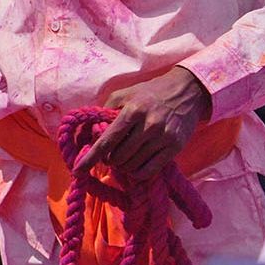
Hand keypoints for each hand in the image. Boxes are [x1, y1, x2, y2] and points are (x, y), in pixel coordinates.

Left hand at [74, 67, 211, 180]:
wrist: (187, 92)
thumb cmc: (149, 93)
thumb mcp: (123, 95)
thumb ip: (105, 112)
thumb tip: (91, 134)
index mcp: (132, 111)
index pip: (107, 140)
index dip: (91, 158)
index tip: (78, 170)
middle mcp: (149, 126)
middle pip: (119, 156)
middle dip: (108, 160)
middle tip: (108, 155)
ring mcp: (164, 138)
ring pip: (132, 165)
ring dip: (122, 166)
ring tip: (122, 158)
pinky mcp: (175, 148)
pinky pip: (150, 171)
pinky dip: (136, 173)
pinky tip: (134, 166)